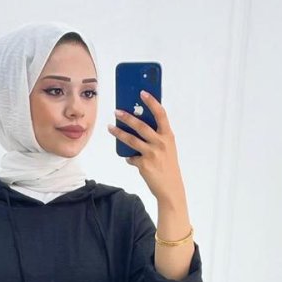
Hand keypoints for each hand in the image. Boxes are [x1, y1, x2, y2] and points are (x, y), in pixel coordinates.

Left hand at [108, 91, 187, 215]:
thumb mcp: (168, 148)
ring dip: (118, 133)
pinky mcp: (143, 164)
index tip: (142, 92)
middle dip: (127, 117)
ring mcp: (152, 154)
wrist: (171, 188)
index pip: (161, 114)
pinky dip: (129, 157)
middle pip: (141, 125)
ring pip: (131, 140)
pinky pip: (131, 157)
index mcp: (168, 136)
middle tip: (117, 111)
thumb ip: (157, 137)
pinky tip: (130, 158)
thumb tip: (138, 127)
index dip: (152, 102)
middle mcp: (161, 143)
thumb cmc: (169, 166)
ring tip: (110, 127)